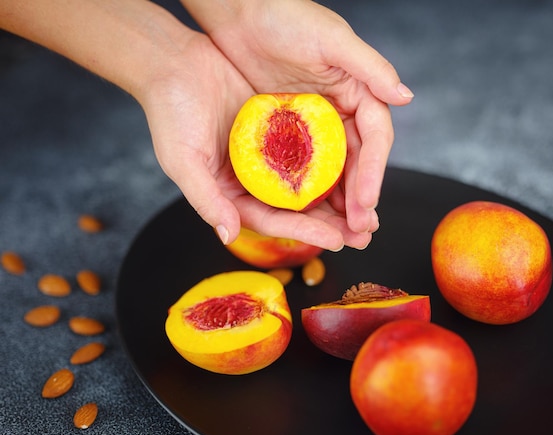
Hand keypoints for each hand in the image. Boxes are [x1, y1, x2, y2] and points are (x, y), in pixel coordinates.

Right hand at [137, 30, 370, 249]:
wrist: (174, 62)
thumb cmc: (169, 113)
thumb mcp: (183, 160)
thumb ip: (206, 200)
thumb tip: (229, 235)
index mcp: (231, 194)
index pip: (273, 220)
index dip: (305, 231)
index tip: (338, 240)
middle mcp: (253, 179)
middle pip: (297, 208)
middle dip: (331, 224)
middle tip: (364, 235)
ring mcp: (268, 154)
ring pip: (309, 182)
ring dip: (338, 196)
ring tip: (368, 211)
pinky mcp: (279, 127)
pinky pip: (311, 147)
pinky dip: (331, 159)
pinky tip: (356, 166)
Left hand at [180, 0, 412, 245]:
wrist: (239, 13)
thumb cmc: (286, 17)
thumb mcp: (331, 40)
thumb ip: (371, 68)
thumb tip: (407, 98)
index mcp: (359, 91)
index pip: (376, 139)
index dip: (374, 172)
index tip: (367, 202)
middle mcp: (341, 110)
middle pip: (358, 162)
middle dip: (361, 197)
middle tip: (360, 231)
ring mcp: (315, 123)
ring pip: (334, 171)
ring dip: (340, 203)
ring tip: (342, 234)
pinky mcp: (289, 130)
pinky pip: (304, 167)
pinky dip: (310, 190)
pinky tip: (310, 213)